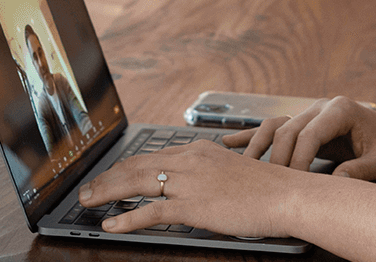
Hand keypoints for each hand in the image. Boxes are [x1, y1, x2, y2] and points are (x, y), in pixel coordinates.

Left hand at [77, 140, 310, 237]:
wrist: (288, 195)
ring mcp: (190, 182)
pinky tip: (111, 224)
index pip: (151, 156)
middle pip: (136, 165)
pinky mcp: (194, 205)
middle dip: (107, 177)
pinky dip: (127, 218)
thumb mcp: (232, 172)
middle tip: (88, 189)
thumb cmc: (268, 189)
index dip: (125, 167)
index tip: (110, 175)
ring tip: (88, 202)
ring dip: (107, 192)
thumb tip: (192, 190)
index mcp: (198, 151)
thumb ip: (207, 175)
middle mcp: (190, 160)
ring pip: (136, 183)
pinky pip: (151, 212)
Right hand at [223, 96, 375, 179]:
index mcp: (340, 109)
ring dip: (257, 146)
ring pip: (275, 127)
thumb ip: (360, 171)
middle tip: (269, 186)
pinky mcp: (306, 122)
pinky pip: (275, 128)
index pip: (308, 134)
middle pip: (287, 130)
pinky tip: (229, 142)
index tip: (293, 184)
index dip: (298, 160)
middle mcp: (321, 106)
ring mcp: (311, 112)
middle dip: (277, 159)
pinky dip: (253, 136)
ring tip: (240, 165)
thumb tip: (334, 184)